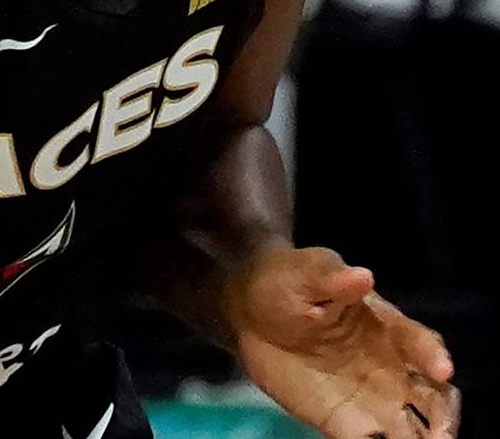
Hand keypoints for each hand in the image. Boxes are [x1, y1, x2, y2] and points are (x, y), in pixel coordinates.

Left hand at [229, 246, 458, 437]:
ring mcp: (372, 399)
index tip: (441, 368)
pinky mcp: (345, 422)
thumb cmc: (285, 281)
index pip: (421, 343)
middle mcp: (391, 369)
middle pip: (433, 397)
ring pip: (412, 429)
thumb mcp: (303, 271)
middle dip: (445, 417)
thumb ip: (330, 276)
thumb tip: (361, 275)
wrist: (250, 310)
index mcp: (387, 327)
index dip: (433, 355)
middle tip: (441, 434)